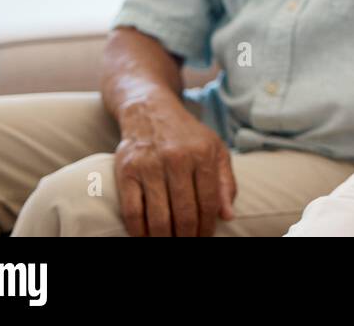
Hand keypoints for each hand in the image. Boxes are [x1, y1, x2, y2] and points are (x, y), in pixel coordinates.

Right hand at [114, 95, 236, 235]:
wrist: (150, 110)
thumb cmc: (187, 135)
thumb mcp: (215, 149)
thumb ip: (225, 182)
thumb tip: (228, 216)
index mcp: (202, 154)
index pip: (208, 202)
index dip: (207, 226)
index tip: (205, 237)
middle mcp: (177, 159)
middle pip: (184, 213)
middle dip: (187, 236)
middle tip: (187, 243)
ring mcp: (149, 165)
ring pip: (159, 217)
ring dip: (165, 238)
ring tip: (169, 242)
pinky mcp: (126, 170)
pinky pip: (132, 211)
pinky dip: (139, 231)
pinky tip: (146, 236)